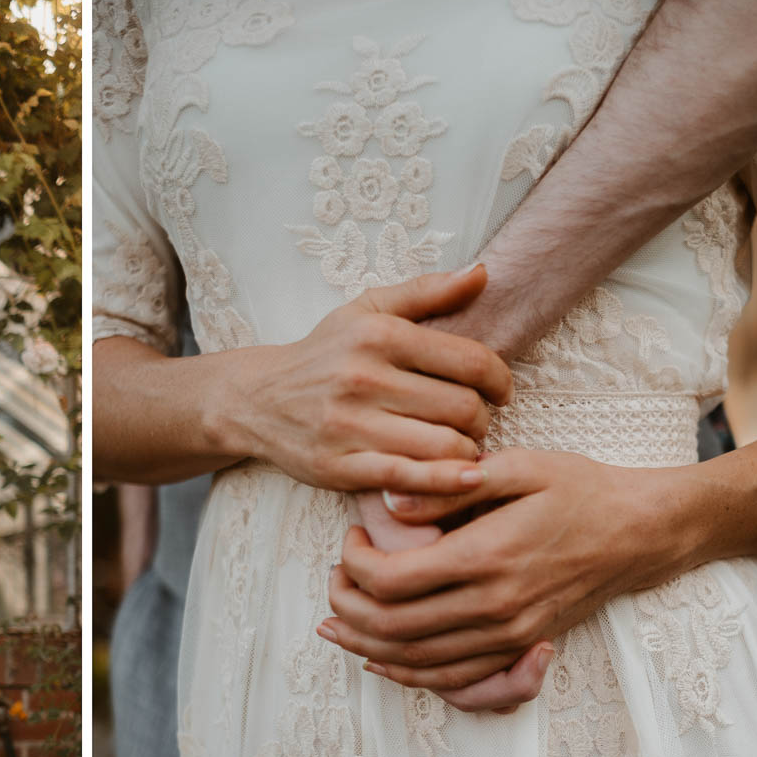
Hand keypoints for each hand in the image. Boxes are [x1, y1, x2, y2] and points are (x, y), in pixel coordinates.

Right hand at [221, 266, 512, 495]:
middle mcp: (364, 379)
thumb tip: (483, 273)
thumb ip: (426, 292)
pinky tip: (463, 477)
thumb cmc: (323, 355)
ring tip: (460, 447)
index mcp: (379, 336)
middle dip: (482, 419)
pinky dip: (447, 482)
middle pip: (462, 407)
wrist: (256, 400)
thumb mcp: (367, 311)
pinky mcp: (339, 466)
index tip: (500, 392)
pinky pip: (410, 479)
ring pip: (444, 446)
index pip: (471, 360)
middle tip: (475, 423)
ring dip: (467, 452)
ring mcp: (350, 426)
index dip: (500, 380)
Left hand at [320, 449, 659, 692]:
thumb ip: (451, 483)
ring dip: (364, 647)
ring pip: (414, 660)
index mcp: (486, 557)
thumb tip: (389, 501)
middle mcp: (493, 606)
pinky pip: (451, 680)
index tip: (351, 537)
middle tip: (333, 579)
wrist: (642, 532)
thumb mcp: (521, 466)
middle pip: (390, 627)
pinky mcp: (518, 649)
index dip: (353, 563)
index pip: (390, 580)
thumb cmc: (580, 490)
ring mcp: (507, 635)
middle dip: (346, 607)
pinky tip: (378, 659)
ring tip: (334, 622)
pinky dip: (407, 674)